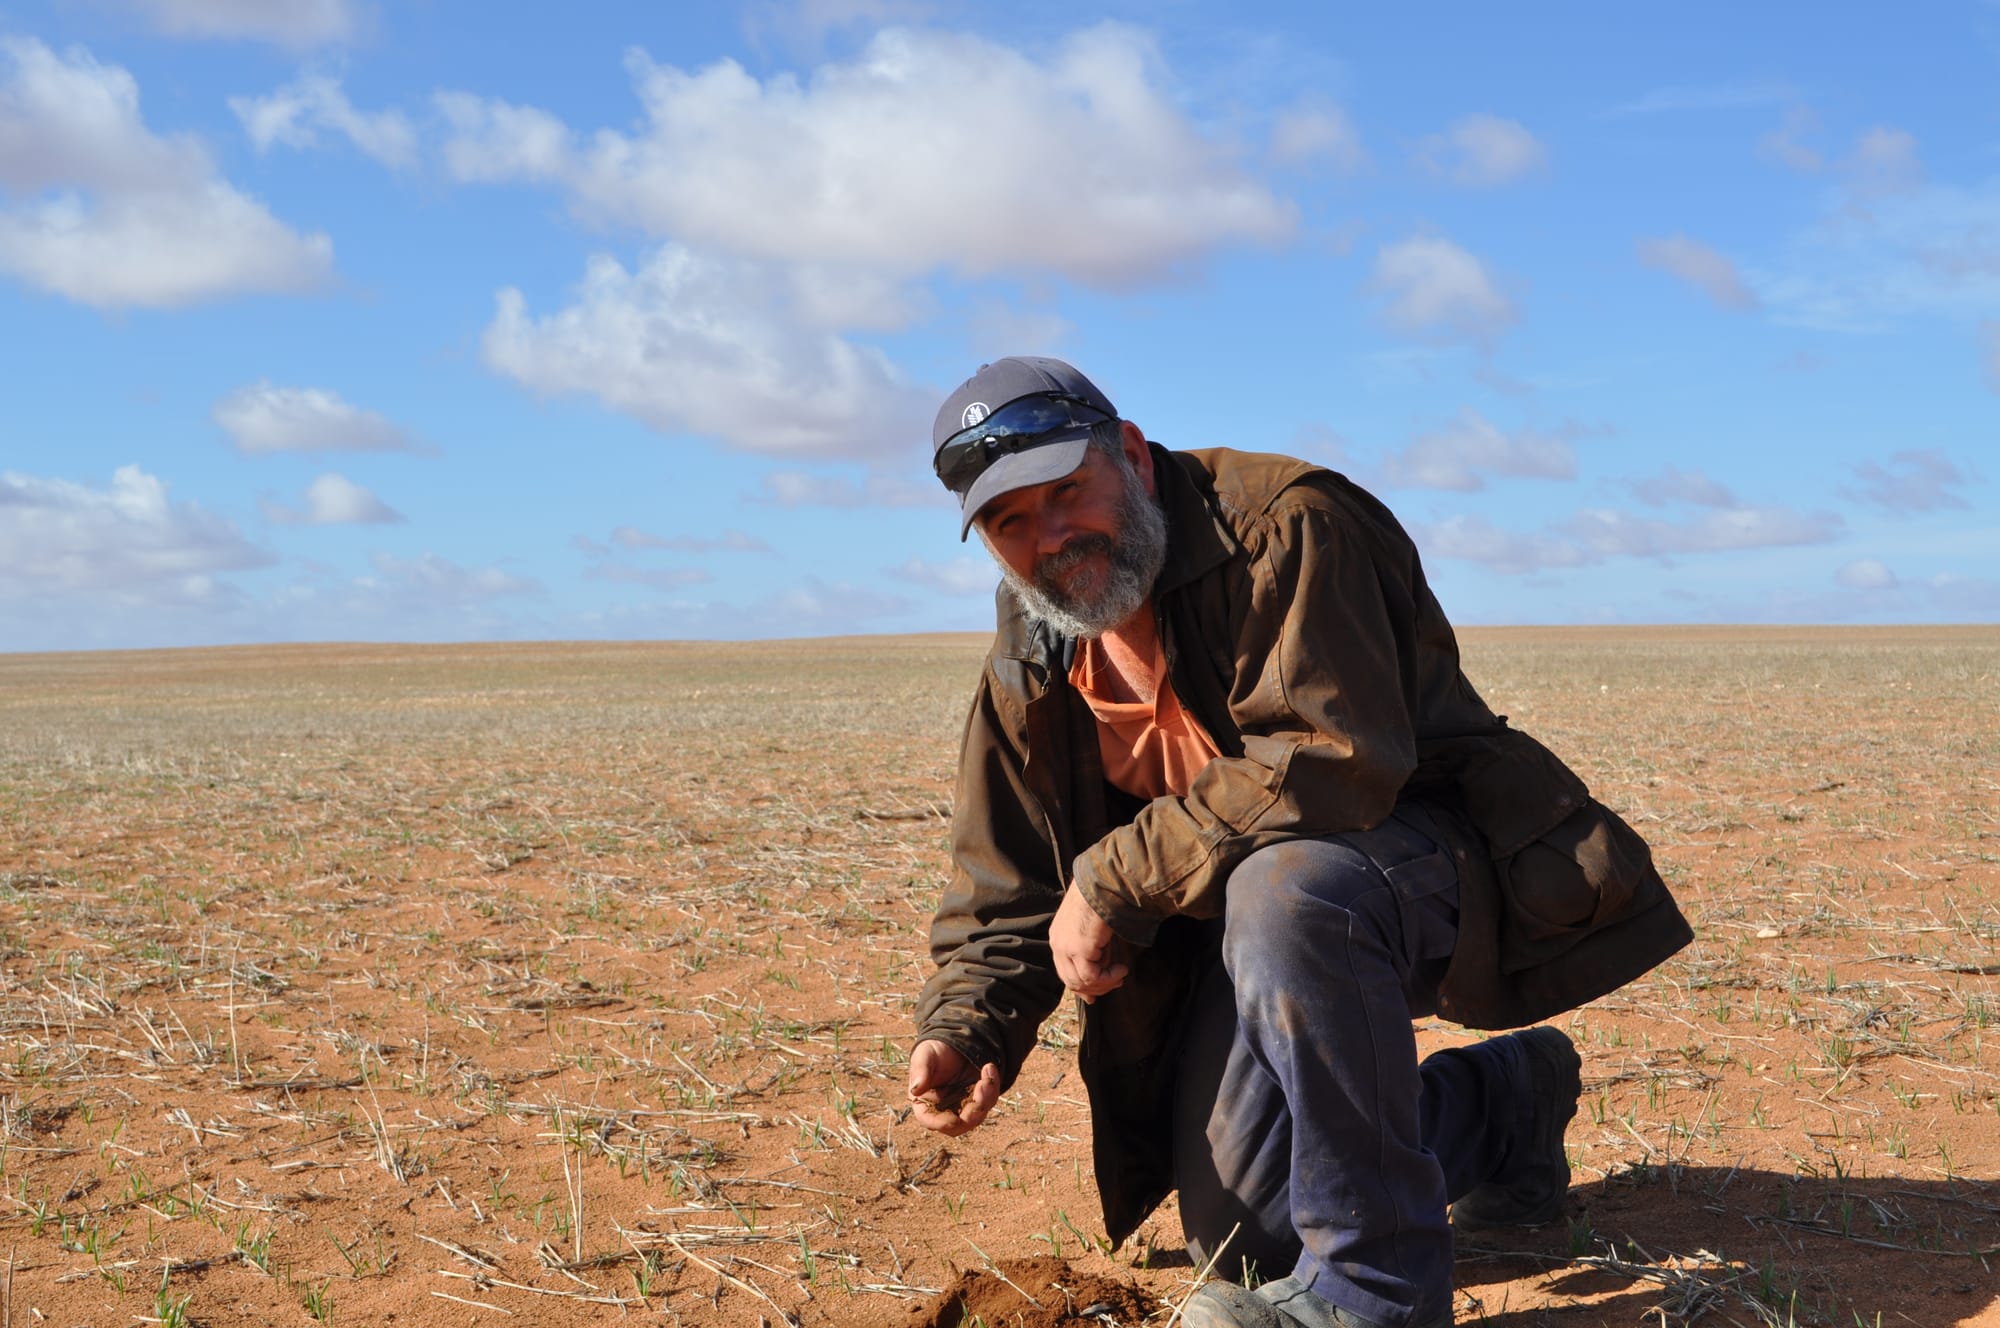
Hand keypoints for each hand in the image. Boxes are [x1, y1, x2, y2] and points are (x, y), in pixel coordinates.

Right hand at [907, 1040, 1000, 1136]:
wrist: (953, 1041)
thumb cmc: (933, 1050)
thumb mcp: (924, 1056)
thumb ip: (920, 1072)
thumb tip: (916, 1090)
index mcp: (925, 1103)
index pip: (930, 1121)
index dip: (942, 1124)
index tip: (955, 1120)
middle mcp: (944, 1109)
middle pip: (959, 1125)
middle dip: (972, 1113)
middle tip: (981, 1088)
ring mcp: (963, 1105)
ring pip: (978, 1115)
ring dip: (986, 1097)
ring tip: (987, 1073)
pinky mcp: (979, 1098)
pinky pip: (989, 1100)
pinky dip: (992, 1086)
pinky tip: (989, 1068)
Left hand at [1051, 884, 1127, 1003]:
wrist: (1105, 883)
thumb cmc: (1103, 898)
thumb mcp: (1094, 928)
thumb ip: (1094, 948)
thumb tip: (1104, 967)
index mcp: (1058, 936)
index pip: (1064, 970)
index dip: (1081, 985)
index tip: (1095, 995)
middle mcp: (1058, 944)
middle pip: (1071, 980)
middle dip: (1094, 987)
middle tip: (1116, 982)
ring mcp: (1066, 947)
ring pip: (1082, 982)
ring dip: (1105, 983)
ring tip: (1121, 974)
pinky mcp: (1078, 949)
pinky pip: (1092, 977)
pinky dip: (1109, 978)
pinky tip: (1122, 970)